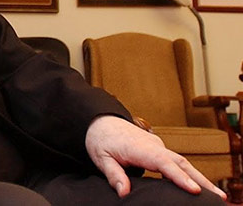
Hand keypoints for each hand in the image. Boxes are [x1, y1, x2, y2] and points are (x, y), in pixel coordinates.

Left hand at [85, 115, 226, 199]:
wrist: (101, 121)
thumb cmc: (100, 140)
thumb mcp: (101, 158)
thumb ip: (114, 175)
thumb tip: (124, 192)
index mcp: (139, 147)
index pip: (163, 163)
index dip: (179, 177)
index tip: (194, 189)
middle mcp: (153, 145)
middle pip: (180, 162)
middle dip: (200, 179)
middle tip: (218, 196)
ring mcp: (158, 146)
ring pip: (182, 162)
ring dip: (199, 177)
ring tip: (217, 195)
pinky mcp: (159, 150)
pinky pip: (177, 162)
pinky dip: (190, 173)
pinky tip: (199, 187)